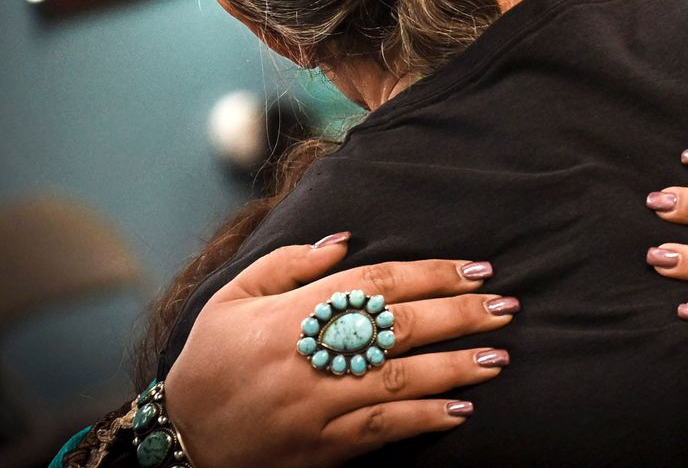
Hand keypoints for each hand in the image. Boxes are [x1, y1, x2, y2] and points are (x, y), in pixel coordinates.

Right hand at [165, 235, 515, 466]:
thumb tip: (346, 240)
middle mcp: (310, 356)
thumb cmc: (211, 359)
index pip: (377, 283)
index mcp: (291, 314)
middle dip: (460, 315)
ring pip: (400, 380)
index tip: (476, 269)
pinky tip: (461, 408)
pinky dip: (424, 419)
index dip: (432, 274)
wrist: (181, 439)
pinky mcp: (324, 447)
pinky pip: (383, 430)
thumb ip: (290, 263)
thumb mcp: (234, 296)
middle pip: (400, 327)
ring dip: (455, 366)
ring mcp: (319, 405)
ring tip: (500, 355)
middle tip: (506, 306)